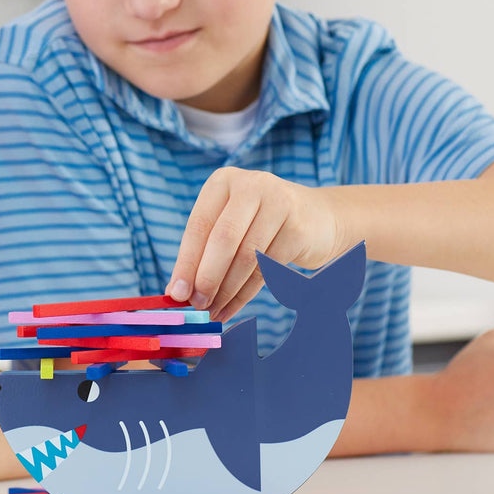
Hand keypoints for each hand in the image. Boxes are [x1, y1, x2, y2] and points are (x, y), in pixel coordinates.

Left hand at [166, 167, 341, 320]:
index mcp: (224, 181)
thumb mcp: (229, 225)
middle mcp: (251, 185)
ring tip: (212, 312)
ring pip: (246, 257)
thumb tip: (175, 292)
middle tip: (196, 306)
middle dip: (206, 277)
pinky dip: (246, 294)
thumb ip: (203, 252)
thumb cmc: (260, 224)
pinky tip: (232, 308)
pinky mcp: (298, 228)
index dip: (186, 262)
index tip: (175, 294)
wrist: (318, 219)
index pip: (199, 225)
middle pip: (223, 239)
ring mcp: (279, 204)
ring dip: (226, 291)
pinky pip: (266, 268)